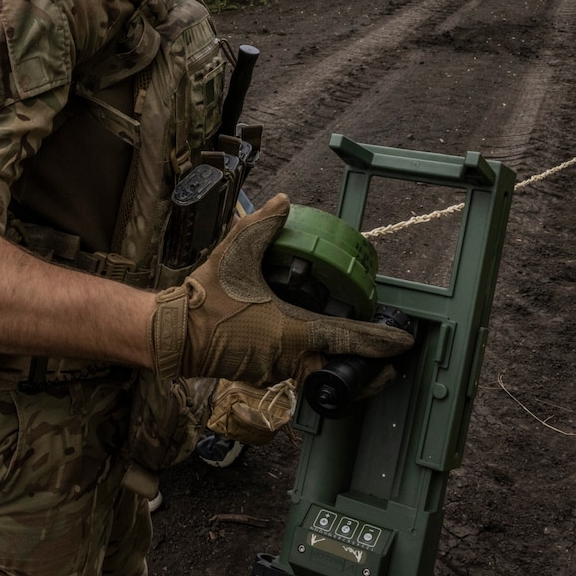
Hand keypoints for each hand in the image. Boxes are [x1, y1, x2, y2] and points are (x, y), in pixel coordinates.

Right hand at [148, 193, 412, 386]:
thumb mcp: (235, 255)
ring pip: (319, 373)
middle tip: (388, 363)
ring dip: (340, 366)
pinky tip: (314, 350)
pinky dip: (314, 365)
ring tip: (358, 356)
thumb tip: (282, 202)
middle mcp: (289, 356)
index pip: (347, 340)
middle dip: (367, 369)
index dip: (379, 343)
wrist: (173, 334)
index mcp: (293, 330)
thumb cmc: (206, 300)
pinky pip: (297, 373)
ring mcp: (275, 370)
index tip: (402, 344)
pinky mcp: (261, 374)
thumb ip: (261, 226)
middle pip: (340, 369)